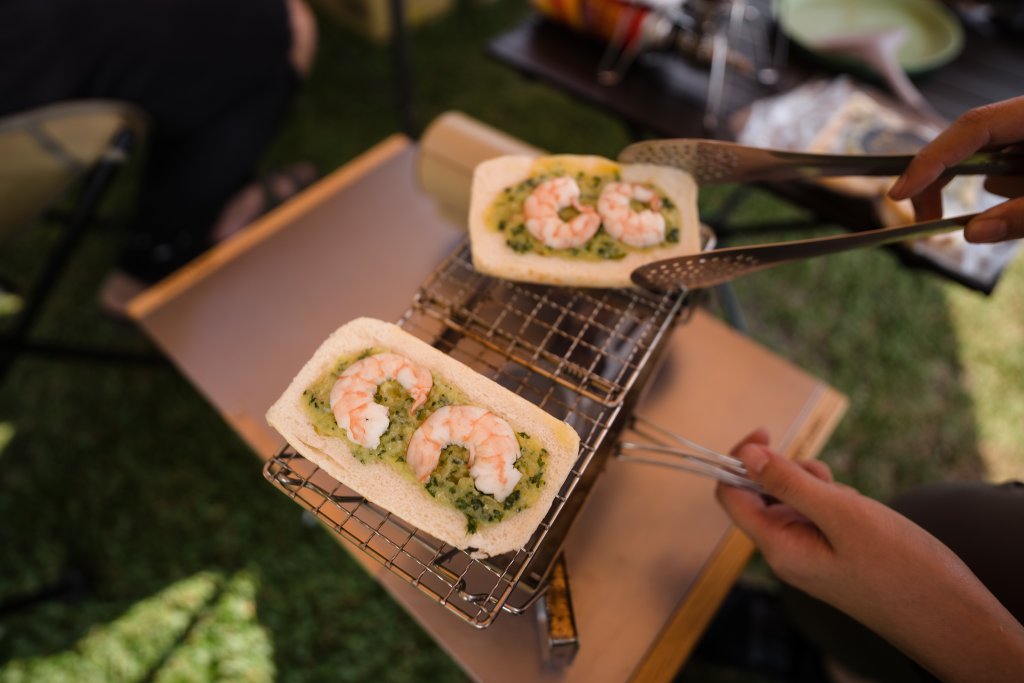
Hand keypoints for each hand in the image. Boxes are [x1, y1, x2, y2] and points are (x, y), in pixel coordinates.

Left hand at [716, 431, 1023, 682]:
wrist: (950, 616)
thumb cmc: (900, 567)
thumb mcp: (842, 513)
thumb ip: (789, 483)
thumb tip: (745, 455)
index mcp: (778, 547)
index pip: (731, 495)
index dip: (738, 459)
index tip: (767, 434)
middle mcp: (786, 553)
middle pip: (762, 493)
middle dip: (791, 474)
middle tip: (828, 481)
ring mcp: (809, 556)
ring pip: (794, 501)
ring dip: (818, 488)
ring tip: (853, 504)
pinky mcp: (832, 556)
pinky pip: (818, 516)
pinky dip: (835, 503)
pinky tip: (863, 514)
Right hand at [888, 96, 1023, 242]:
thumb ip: (1021, 215)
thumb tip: (971, 234)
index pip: (971, 126)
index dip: (931, 158)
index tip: (899, 193)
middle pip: (967, 145)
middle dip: (944, 183)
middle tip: (927, 222)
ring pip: (992, 167)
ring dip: (1004, 193)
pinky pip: (1006, 174)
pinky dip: (1013, 192)